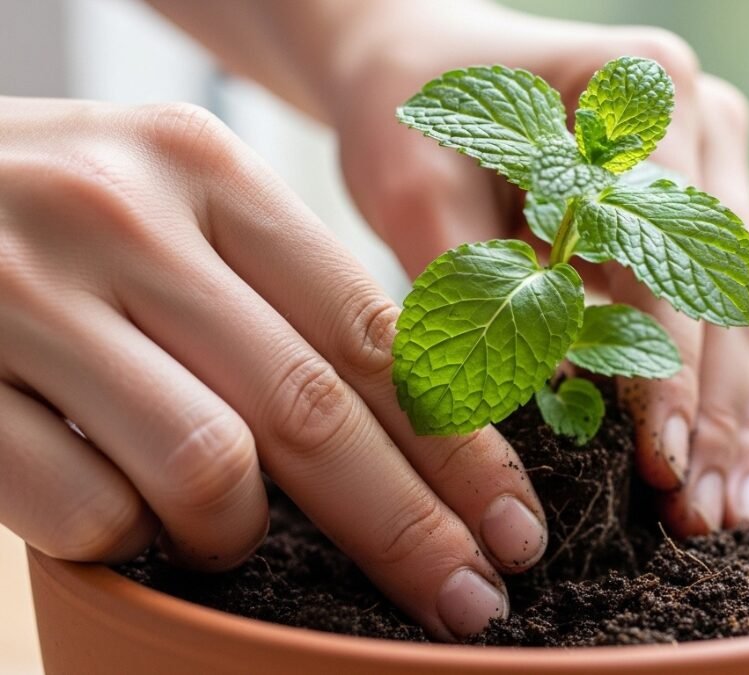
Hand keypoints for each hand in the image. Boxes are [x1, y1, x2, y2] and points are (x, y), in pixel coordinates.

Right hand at [0, 97, 548, 640]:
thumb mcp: (175, 211)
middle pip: (314, 408)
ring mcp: (25, 293)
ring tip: (225, 535)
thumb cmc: (52, 217)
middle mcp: (123, 216)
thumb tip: (419, 433)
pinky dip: (125, 540)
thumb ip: (279, 297)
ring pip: (207, 465)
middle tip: (469, 601)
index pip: (373, 332)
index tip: (514, 526)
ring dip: (239, 534)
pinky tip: (119, 515)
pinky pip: (84, 509)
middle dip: (410, 525)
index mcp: (206, 171)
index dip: (459, 446)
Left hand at [329, 2, 748, 533]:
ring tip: (722, 512)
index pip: (670, 248)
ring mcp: (718, 169)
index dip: (671, 365)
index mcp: (643, 86)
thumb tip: (552, 409)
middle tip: (700, 515)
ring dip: (739, 417)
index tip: (660, 459)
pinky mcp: (708, 216)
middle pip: (736, 289)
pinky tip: (723, 467)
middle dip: (719, 413)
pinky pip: (737, 315)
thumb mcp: (415, 187)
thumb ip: (477, 284)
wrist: (421, 67)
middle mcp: (704, 122)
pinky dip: (729, 394)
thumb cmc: (408, 114)